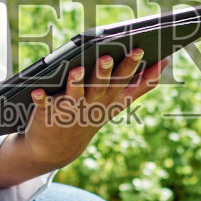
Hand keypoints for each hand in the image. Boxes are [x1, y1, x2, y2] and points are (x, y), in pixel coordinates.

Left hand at [20, 50, 167, 170]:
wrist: (57, 147)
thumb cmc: (91, 114)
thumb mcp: (119, 101)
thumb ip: (142, 84)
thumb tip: (165, 60)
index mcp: (112, 99)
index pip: (129, 83)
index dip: (141, 70)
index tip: (151, 52)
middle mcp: (94, 104)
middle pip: (103, 85)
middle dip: (109, 71)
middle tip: (111, 55)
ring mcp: (72, 110)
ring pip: (75, 93)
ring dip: (76, 82)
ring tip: (78, 69)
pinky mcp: (48, 114)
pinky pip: (44, 105)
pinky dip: (40, 99)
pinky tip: (35, 91)